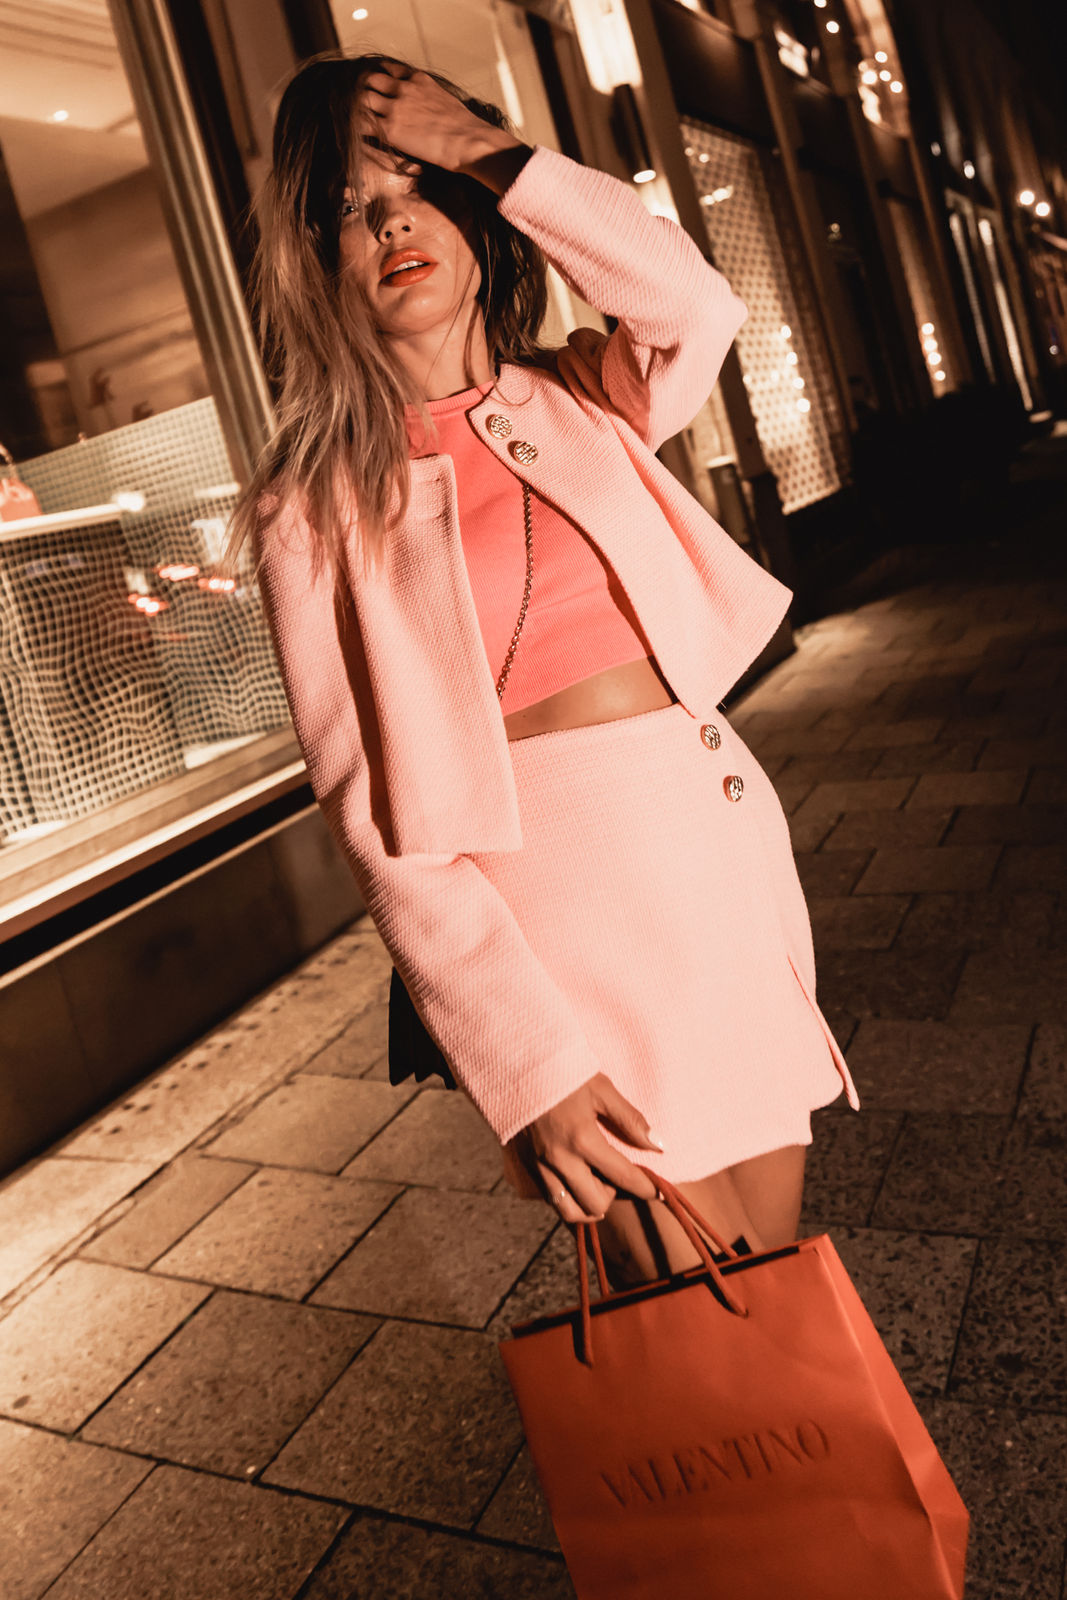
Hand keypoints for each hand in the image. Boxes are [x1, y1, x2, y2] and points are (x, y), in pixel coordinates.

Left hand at [357, 60, 515, 174]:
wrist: (468, 140)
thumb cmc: (464, 127)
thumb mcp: (445, 99)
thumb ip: (428, 96)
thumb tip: (427, 108)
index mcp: (417, 79)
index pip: (389, 69)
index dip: (379, 78)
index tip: (375, 87)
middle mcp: (403, 88)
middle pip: (370, 79)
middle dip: (364, 90)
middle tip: (362, 104)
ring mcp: (394, 107)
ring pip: (361, 98)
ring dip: (357, 107)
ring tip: (356, 119)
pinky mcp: (389, 128)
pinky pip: (361, 123)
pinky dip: (355, 126)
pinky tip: (355, 133)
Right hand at [522, 1073, 663, 1223]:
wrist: (515, 1067)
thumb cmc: (563, 1074)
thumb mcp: (601, 1089)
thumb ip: (630, 1120)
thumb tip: (658, 1146)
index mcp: (582, 1139)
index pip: (622, 1176)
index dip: (645, 1188)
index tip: (657, 1192)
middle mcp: (559, 1159)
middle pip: (595, 1203)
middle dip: (613, 1194)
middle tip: (617, 1175)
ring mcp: (538, 1166)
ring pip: (569, 1211)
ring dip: (588, 1204)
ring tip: (596, 1184)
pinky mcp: (524, 1167)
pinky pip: (549, 1199)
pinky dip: (567, 1198)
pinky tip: (574, 1179)